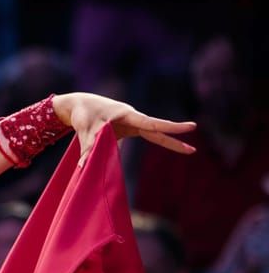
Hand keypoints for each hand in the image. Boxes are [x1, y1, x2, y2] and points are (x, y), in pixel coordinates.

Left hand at [52, 92, 195, 162]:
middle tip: (193, 150)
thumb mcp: (86, 130)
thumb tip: (84, 168)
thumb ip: (89, 147)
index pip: (152, 123)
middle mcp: (132, 118)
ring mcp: (130, 124)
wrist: (79, 105)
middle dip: (174, 140)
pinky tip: (169, 145)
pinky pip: (140, 138)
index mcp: (126, 115)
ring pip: (152, 135)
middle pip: (156, 131)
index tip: (191, 127)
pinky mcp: (126, 130)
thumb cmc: (83, 114)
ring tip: (189, 149)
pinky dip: (150, 144)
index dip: (170, 127)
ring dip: (168, 142)